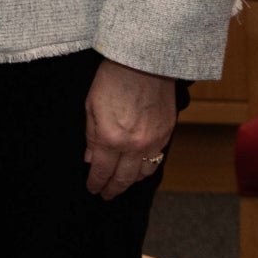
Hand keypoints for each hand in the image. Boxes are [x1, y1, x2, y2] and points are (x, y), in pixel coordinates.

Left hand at [83, 60, 177, 199]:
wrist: (144, 62)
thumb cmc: (112, 79)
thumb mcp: (91, 106)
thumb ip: (91, 136)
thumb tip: (91, 159)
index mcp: (111, 138)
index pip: (102, 171)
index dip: (96, 183)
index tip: (92, 189)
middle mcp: (134, 145)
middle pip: (124, 178)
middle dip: (113, 189)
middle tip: (106, 195)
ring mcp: (153, 142)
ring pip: (143, 174)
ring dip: (131, 182)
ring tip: (121, 184)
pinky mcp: (167, 134)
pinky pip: (157, 160)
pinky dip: (147, 169)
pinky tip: (139, 170)